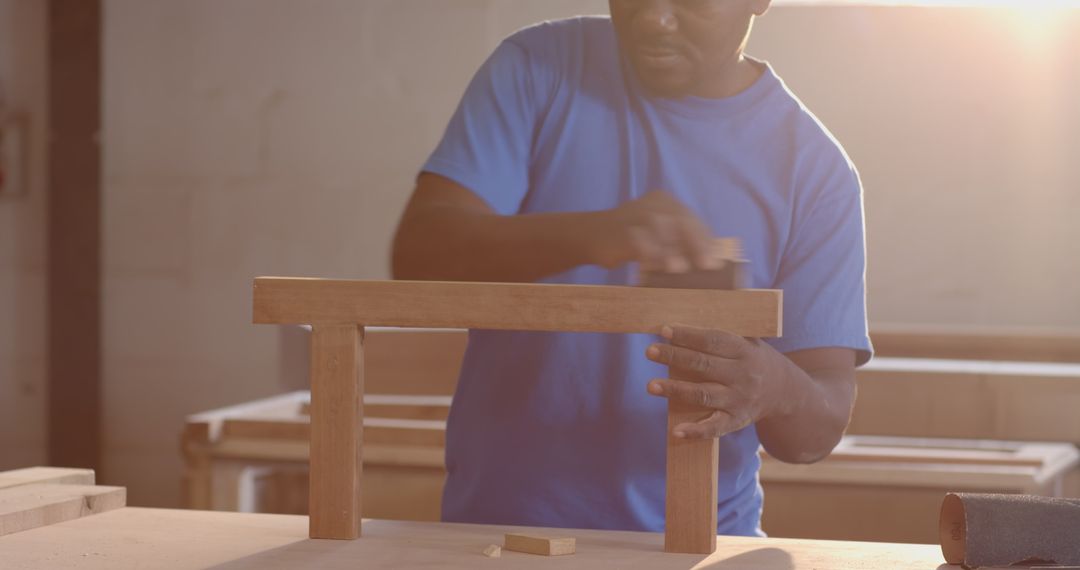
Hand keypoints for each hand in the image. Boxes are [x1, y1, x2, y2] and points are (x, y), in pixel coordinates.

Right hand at [591, 191, 717, 271]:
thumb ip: (678, 241)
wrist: (590, 234)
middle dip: (695, 243)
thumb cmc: (631, 238)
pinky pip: (638, 241)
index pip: (691, 218)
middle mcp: (652, 204)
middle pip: (679, 220)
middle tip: (707, 265)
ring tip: (681, 269)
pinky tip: (658, 268)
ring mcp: (635, 214)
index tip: (717, 260)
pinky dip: (650, 255)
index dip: (705, 239)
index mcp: (664, 201)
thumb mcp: (657, 234)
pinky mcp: (621, 230)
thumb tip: (708, 261)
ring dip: (671, 250)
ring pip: (659, 228)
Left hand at [645, 324, 793, 438]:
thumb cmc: (752, 360)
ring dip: (676, 390)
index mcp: (744, 351)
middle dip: (675, 357)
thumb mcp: (747, 340)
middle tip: (650, 351)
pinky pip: (715, 427)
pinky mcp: (736, 420)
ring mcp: (739, 399)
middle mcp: (742, 375)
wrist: (784, 391)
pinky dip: (696, 430)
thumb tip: (686, 314)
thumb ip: (723, 330)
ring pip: (704, 394)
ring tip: (651, 385)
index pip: (713, 340)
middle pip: (704, 365)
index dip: (688, 335)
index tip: (665, 330)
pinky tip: (676, 430)